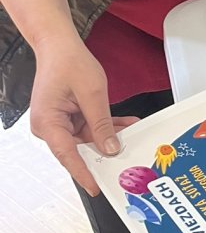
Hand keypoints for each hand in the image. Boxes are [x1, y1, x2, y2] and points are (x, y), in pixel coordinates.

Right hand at [30, 33, 130, 194]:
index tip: (95, 187)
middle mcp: (49, 126)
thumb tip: (109, 148)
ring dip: (109, 135)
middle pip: (79, 148)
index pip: (67, 154)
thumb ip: (102, 123)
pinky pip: (88, 127)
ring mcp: (58, 122)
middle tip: (127, 156)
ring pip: (87, 138)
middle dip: (104, 150)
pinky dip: (105, 126)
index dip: (83, 173)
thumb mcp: (92, 93)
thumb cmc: (67, 62)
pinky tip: (124, 124)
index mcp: (48, 122)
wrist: (59, 45)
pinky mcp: (67, 117)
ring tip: (130, 130)